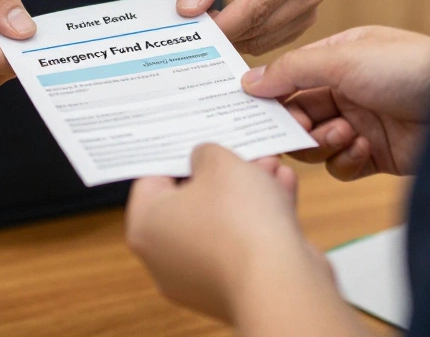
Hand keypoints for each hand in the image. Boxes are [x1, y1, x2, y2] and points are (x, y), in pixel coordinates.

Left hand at [126, 144, 321, 322]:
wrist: (281, 284)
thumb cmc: (237, 219)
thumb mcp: (219, 163)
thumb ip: (206, 153)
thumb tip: (204, 160)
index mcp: (145, 226)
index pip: (151, 181)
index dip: (177, 156)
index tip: (198, 140)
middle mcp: (165, 257)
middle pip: (191, 202)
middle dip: (223, 173)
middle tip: (243, 151)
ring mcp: (199, 277)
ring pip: (223, 222)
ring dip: (249, 191)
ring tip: (272, 165)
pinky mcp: (236, 289)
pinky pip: (244, 244)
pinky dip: (263, 217)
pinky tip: (284, 186)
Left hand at [176, 0, 323, 54]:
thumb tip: (189, 10)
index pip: (257, 6)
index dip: (224, 23)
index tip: (192, 27)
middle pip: (261, 26)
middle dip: (223, 30)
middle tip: (191, 24)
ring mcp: (310, 9)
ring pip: (263, 40)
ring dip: (231, 36)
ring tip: (207, 18)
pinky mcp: (301, 21)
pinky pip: (267, 42)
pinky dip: (242, 38)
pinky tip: (225, 23)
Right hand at [241, 25, 429, 179]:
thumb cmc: (411, 68)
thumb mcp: (342, 59)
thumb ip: (291, 70)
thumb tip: (247, 81)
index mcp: (338, 59)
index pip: (288, 78)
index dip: (269, 95)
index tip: (250, 109)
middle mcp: (347, 91)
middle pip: (296, 114)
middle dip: (295, 123)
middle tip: (300, 127)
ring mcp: (362, 124)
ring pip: (315, 143)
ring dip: (322, 142)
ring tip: (344, 133)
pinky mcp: (377, 156)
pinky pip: (341, 166)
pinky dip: (345, 161)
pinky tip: (363, 149)